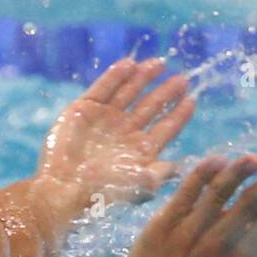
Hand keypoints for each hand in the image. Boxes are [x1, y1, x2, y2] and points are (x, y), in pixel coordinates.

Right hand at [37, 57, 194, 207]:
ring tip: (160, 64)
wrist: (65, 189)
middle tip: (182, 79)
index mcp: (138, 151)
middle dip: (166, 93)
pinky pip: (103, 88)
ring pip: (128, 93)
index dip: (178, 115)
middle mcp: (123, 133)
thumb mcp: (141, 185)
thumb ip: (163, 173)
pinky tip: (130, 64)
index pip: (164, 128)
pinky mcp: (83, 110)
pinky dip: (115, 76)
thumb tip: (184, 167)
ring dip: (144, 78)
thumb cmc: (103, 191)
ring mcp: (103, 120)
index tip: (192, 100)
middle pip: (150, 107)